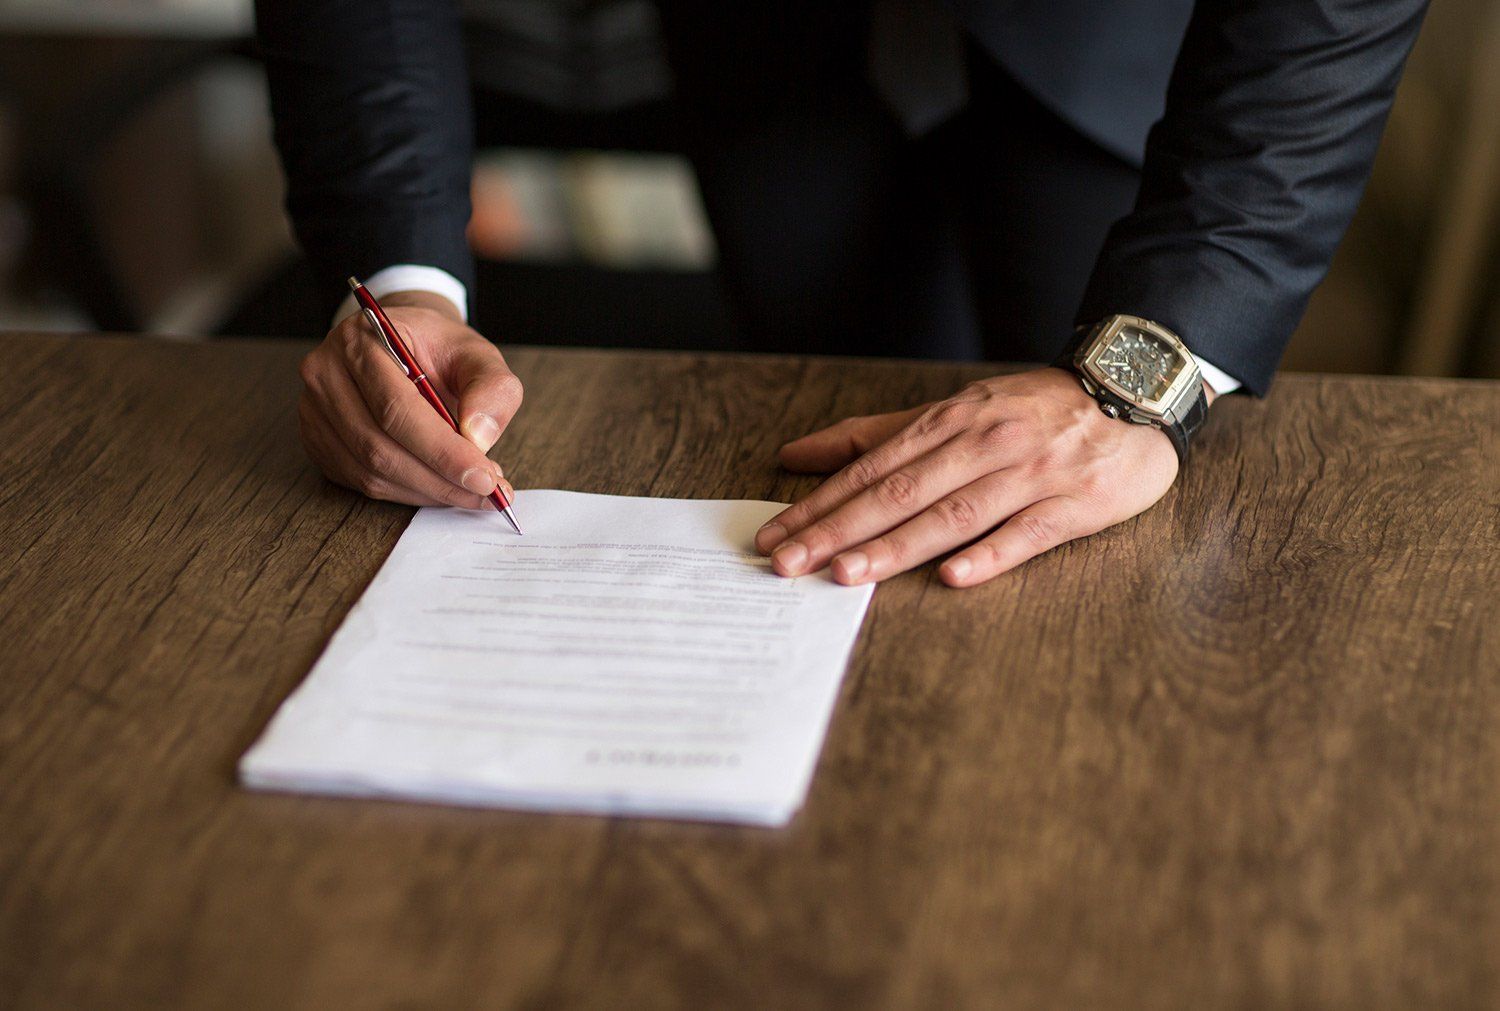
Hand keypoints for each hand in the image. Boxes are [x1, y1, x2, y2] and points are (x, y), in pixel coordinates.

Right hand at [297, 290, 523, 506]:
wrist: (406, 345)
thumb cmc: (440, 350)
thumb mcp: (477, 355)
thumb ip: (491, 388)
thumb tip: (479, 436)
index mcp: (361, 340)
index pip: (396, 408)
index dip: (442, 451)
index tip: (485, 478)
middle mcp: (325, 374)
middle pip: (379, 446)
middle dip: (439, 479)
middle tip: (486, 492)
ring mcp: (315, 410)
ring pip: (370, 471)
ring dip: (427, 491)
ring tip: (471, 491)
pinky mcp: (319, 441)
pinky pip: (363, 481)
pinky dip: (409, 492)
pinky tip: (441, 486)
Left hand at [755, 367, 1205, 586]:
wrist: (1134, 389)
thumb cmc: (1031, 410)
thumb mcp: (952, 410)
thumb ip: (874, 434)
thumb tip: (797, 454)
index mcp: (948, 421)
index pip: (870, 469)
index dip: (819, 504)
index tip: (774, 535)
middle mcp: (982, 444)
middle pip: (899, 493)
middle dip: (838, 530)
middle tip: (788, 562)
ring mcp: (1030, 473)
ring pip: (953, 514)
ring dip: (896, 546)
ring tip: (846, 574)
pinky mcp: (1076, 502)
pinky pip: (1027, 532)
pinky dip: (989, 555)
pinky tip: (952, 578)